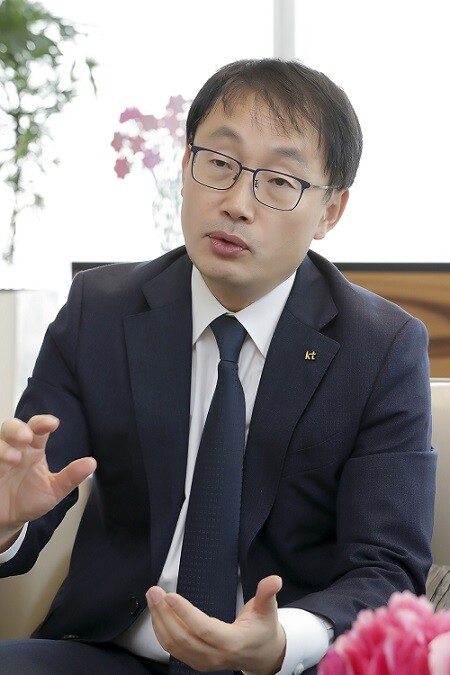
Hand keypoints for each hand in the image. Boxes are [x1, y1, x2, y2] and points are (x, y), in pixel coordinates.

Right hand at [0, 415, 95, 549]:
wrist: (8, 520)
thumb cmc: (30, 500)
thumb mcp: (53, 490)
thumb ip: (70, 477)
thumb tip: (91, 463)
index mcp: (33, 449)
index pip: (38, 428)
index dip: (44, 422)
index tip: (53, 424)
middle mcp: (14, 449)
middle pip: (12, 428)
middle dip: (18, 429)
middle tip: (26, 437)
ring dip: (3, 447)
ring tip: (13, 458)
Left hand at [146, 575, 285, 674]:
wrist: (262, 655)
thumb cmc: (263, 630)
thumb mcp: (268, 610)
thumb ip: (267, 594)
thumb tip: (274, 580)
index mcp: (232, 642)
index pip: (204, 629)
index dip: (185, 613)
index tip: (170, 596)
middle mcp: (215, 656)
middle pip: (183, 637)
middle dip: (165, 613)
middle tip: (155, 591)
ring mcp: (204, 661)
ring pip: (174, 645)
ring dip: (159, 621)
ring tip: (153, 598)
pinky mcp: (196, 661)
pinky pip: (173, 649)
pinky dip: (161, 631)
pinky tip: (158, 614)